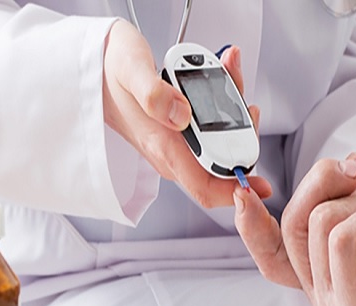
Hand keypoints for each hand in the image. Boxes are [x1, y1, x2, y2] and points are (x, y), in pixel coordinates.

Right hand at [102, 21, 269, 206]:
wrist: (91, 63)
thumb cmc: (110, 66)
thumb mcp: (130, 69)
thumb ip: (153, 93)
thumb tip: (182, 116)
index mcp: (162, 145)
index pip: (206, 188)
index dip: (238, 192)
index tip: (263, 182)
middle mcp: (169, 152)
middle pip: (220, 165)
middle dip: (243, 137)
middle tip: (247, 104)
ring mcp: (173, 144)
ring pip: (217, 144)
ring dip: (234, 116)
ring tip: (232, 75)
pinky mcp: (175, 132)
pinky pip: (209, 129)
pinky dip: (222, 106)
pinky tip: (222, 76)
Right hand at [233, 154, 355, 305]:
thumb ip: (334, 195)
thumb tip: (334, 170)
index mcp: (320, 269)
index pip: (271, 253)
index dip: (252, 225)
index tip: (241, 193)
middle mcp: (321, 291)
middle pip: (292, 222)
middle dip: (324, 181)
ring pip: (315, 224)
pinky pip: (340, 239)